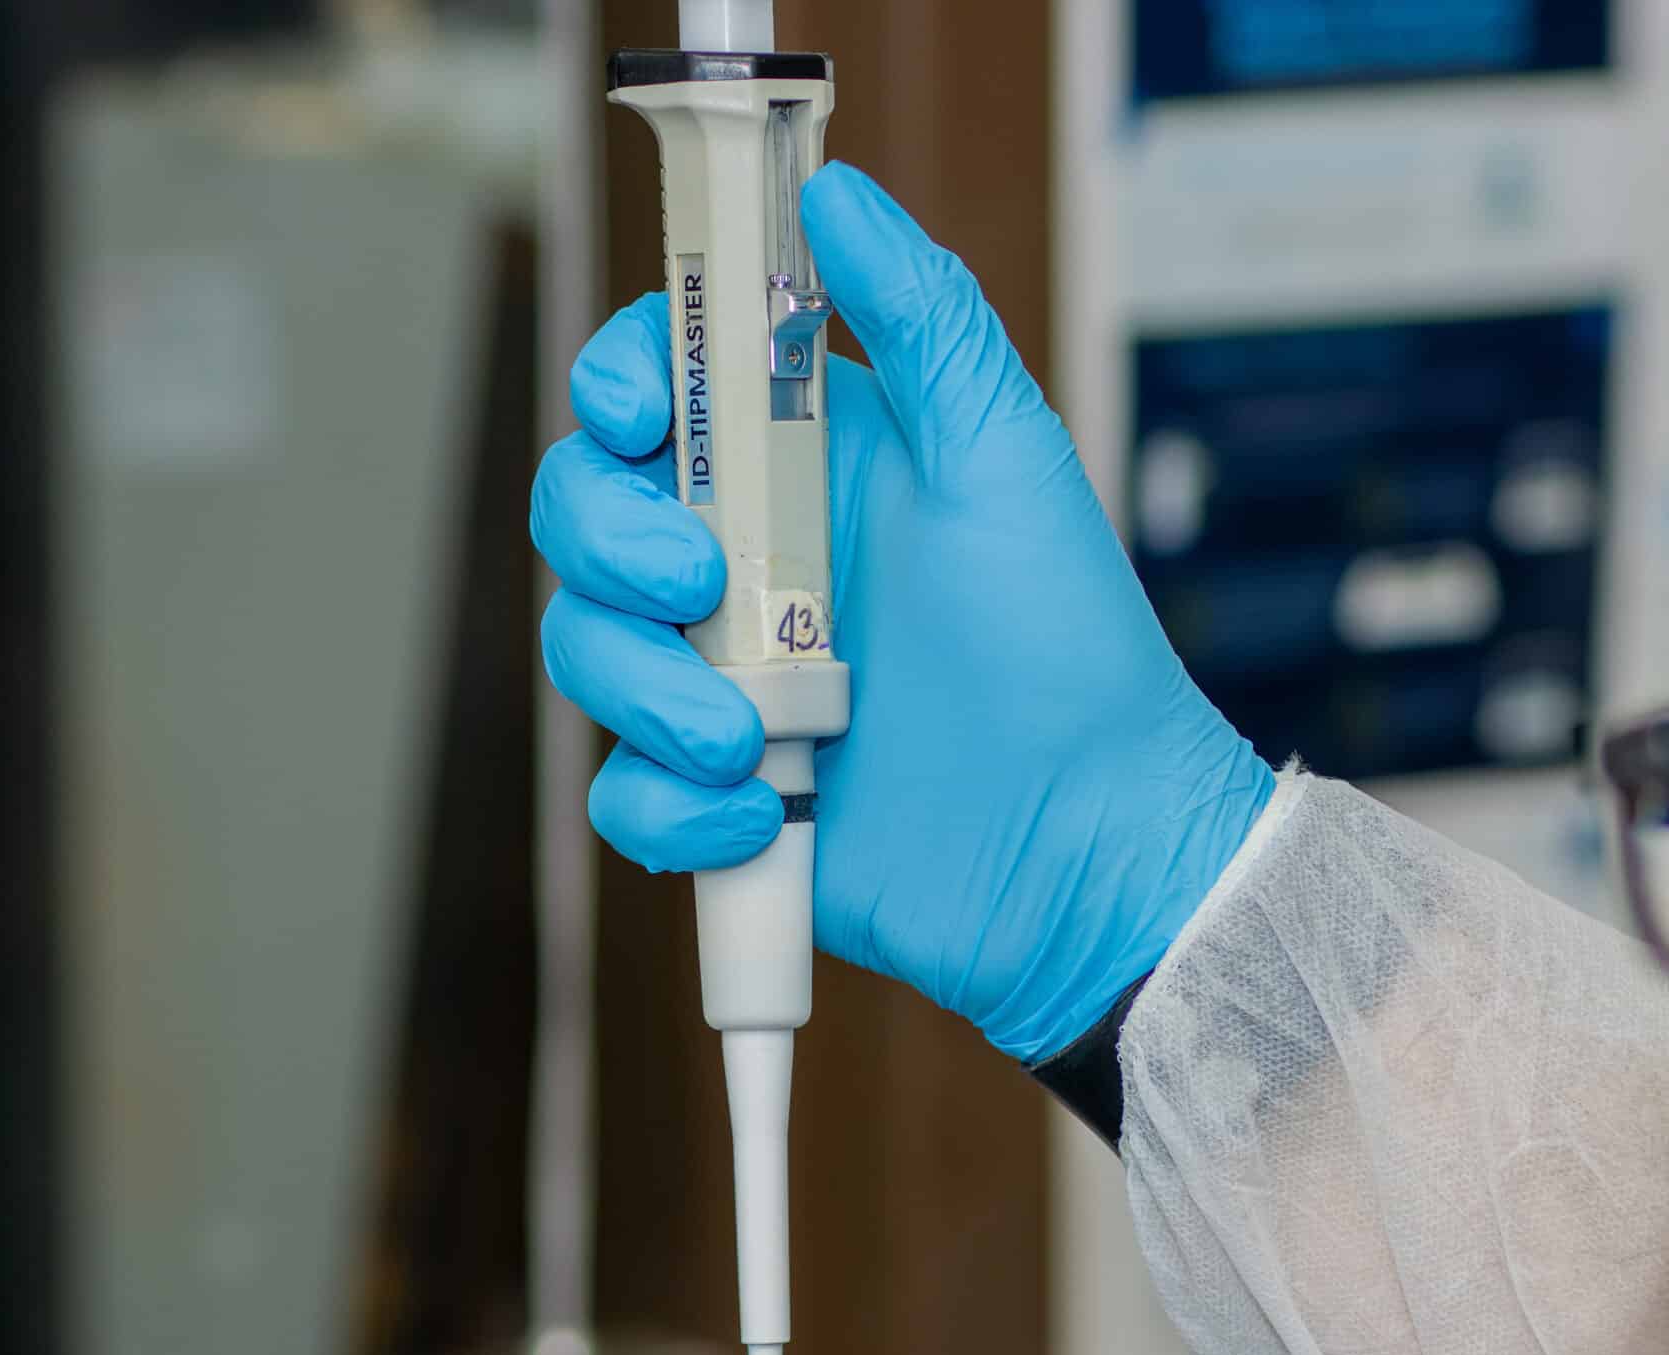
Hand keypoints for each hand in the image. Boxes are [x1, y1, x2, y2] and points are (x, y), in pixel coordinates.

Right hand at [534, 164, 1274, 1061]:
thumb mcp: (1004, 457)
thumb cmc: (1066, 650)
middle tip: (701, 589)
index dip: (616, 386)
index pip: (652, 392)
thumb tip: (836, 189)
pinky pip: (621, 794)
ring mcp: (720, 679)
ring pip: (582, 651)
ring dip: (648, 696)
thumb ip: (923, 316)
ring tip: (758, 740)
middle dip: (610, 547)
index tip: (640, 416)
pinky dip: (671, 806)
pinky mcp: (714, 794)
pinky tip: (764, 812)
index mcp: (799, 467)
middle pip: (580, 513)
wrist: (1088, 850)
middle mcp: (743, 564)